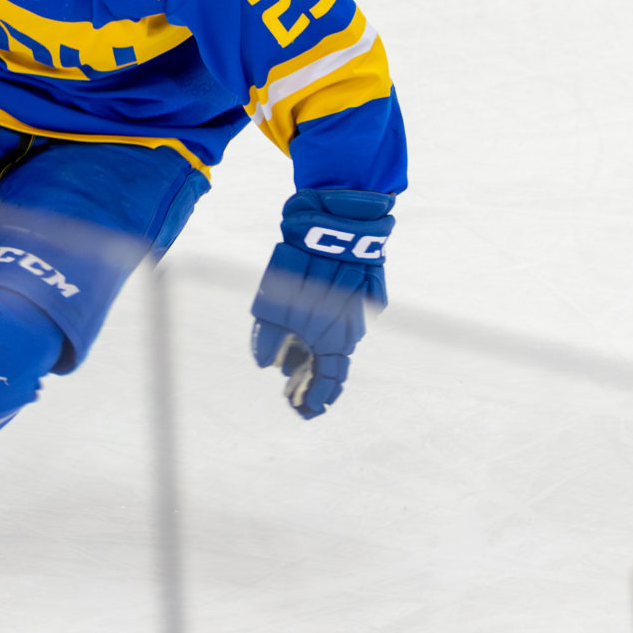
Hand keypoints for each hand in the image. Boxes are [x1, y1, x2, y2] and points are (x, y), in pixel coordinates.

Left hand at [249, 189, 392, 418]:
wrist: (334, 222)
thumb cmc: (298, 263)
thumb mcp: (272, 302)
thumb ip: (269, 336)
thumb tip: (268, 365)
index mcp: (331, 337)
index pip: (331, 379)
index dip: (319, 398)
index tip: (306, 411)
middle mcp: (348, 328)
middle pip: (334, 365)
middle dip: (315, 382)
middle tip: (299, 398)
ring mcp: (357, 312)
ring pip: (339, 345)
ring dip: (322, 361)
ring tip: (303, 376)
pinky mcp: (365, 296)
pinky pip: (346, 323)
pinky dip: (330, 336)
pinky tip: (314, 338)